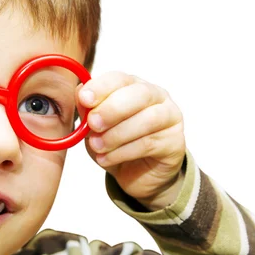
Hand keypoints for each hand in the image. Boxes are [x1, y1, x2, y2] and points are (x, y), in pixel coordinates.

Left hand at [77, 72, 185, 210]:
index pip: (120, 79)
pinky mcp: (175, 141)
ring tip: (97, 147)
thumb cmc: (117, 144)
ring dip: (117, 134)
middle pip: (140, 94)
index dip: (102, 86)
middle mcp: (156, 96)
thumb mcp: (96, 127)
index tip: (84, 99)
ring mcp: (170, 117)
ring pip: (148, 119)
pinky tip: (106, 159)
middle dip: (113, 108)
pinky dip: (123, 152)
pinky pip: (150, 143)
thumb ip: (88, 110)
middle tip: (93, 123)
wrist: (138, 175)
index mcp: (134, 86)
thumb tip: (79, 92)